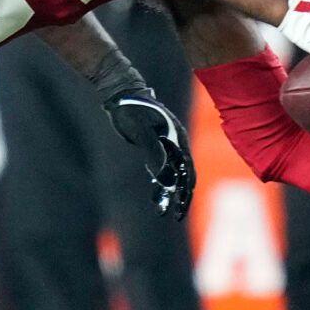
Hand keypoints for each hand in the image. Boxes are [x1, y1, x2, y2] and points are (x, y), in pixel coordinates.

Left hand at [104, 92, 194, 218]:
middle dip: (181, 197)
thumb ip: (153, 153)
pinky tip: (155, 196)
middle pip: (184, 175)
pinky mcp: (155, 146)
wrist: (121, 93)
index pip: (188, 171)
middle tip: (175, 216)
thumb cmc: (131, 109)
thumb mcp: (141, 131)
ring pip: (172, 174)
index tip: (181, 207)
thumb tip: (165, 178)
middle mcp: (176, 144)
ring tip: (163, 212)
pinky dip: (159, 183)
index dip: (186, 191)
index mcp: (179, 140)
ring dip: (169, 193)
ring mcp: (166, 146)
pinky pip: (160, 168)